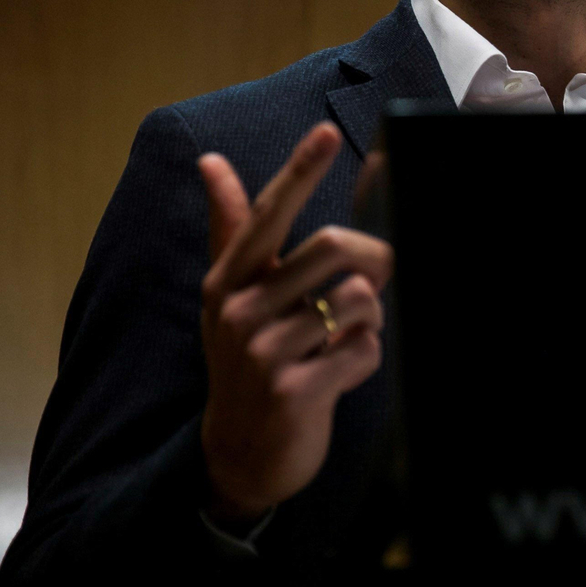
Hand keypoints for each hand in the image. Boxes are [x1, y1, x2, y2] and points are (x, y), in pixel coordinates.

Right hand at [196, 122, 392, 525]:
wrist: (241, 453)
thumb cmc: (249, 356)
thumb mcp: (233, 292)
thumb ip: (234, 225)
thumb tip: (209, 160)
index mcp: (230, 279)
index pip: (269, 212)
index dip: (301, 170)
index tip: (328, 133)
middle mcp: (241, 310)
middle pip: (338, 246)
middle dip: (376, 258)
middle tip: (375, 279)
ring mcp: (264, 353)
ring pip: (361, 300)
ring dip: (370, 320)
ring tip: (342, 339)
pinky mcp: (295, 391)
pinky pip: (365, 350)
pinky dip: (366, 360)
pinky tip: (339, 375)